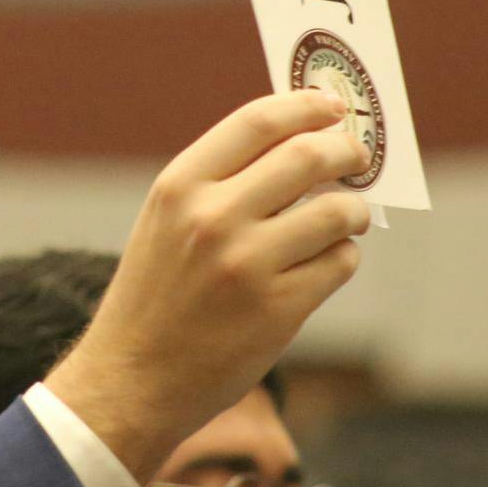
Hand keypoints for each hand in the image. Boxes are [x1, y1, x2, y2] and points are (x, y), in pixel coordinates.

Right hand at [44, 89, 372, 483]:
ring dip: (353, 210)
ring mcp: (247, 265)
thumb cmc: (155, 294)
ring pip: (336, 212)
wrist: (131, 380)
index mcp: (179, 186)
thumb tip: (303, 142)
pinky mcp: (278, 310)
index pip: (258, 121)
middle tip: (356, 157)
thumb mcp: (167, 221)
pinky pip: (339, 264)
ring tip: (347, 218)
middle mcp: (212, 218)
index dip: (306, 107)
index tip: (333, 106)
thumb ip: (222, 180)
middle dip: (346, 151)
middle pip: (307, 157)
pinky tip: (326, 263)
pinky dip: (343, 258)